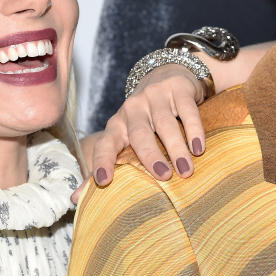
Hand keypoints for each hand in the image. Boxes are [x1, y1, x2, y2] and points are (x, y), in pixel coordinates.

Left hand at [90, 64, 206, 188]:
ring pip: (165, 124)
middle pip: (139, 135)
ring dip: (177, 149)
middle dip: (150, 156)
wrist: (166, 75)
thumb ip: (107, 166)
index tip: (104, 181)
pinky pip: (187, 111)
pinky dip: (194, 130)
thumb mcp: (126, 136)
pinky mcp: (178, 89)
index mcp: (117, 124)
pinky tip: (199, 148)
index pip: (105, 144)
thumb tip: (77, 200)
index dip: (102, 162)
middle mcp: (132, 109)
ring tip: (187, 170)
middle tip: (164, 177)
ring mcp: (155, 96)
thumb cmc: (144, 118)